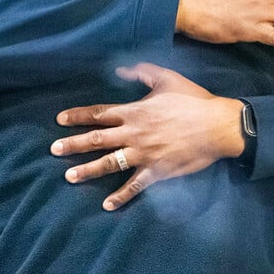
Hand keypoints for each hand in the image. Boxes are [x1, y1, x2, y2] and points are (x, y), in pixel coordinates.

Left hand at [50, 63, 243, 210]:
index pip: (98, 114)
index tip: (60, 120)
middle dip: (73, 145)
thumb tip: (121, 68)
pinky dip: (121, 196)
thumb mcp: (167, 78)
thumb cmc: (194, 100)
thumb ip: (142, 73)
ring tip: (69, 177)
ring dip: (88, 171)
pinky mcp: (157, 171)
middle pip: (97, 139)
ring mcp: (144, 154)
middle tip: (54, 150)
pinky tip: (106, 205)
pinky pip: (135, 186)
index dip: (78, 116)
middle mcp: (134, 133)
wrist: (219, 125)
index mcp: (134, 111)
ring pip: (109, 163)